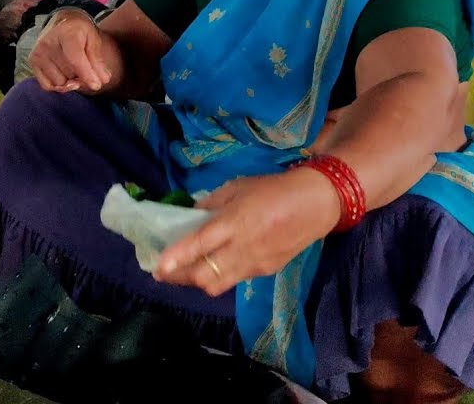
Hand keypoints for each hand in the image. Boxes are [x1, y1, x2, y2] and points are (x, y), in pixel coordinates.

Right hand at [28, 10, 111, 93]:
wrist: (62, 23)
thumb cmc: (80, 32)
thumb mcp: (94, 40)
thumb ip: (98, 60)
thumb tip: (102, 81)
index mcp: (66, 32)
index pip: (75, 59)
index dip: (86, 74)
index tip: (97, 85)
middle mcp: (48, 42)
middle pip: (70, 74)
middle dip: (83, 77)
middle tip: (88, 69)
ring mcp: (38, 53)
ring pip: (59, 83)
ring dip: (70, 81)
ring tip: (74, 67)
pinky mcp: (32, 62)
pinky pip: (47, 86)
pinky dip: (58, 85)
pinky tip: (64, 74)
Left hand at [154, 167, 339, 296]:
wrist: (315, 204)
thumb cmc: (272, 190)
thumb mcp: (236, 187)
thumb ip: (210, 204)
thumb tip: (190, 217)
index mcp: (235, 223)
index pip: (200, 245)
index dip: (177, 258)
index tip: (158, 267)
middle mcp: (243, 248)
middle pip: (204, 276)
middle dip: (180, 277)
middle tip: (164, 271)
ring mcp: (255, 264)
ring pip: (217, 285)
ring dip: (196, 281)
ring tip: (184, 272)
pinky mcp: (265, 272)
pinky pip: (233, 280)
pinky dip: (218, 276)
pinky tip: (213, 264)